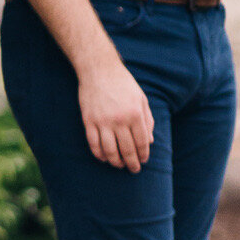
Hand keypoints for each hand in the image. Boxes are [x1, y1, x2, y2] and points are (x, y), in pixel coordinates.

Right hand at [77, 55, 154, 172]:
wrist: (99, 69)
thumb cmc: (123, 83)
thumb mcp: (141, 98)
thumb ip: (148, 120)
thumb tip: (150, 141)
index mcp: (135, 113)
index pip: (142, 142)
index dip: (143, 154)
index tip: (143, 161)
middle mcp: (120, 120)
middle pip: (127, 149)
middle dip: (132, 163)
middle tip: (134, 170)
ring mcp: (103, 121)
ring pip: (110, 151)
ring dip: (116, 162)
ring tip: (119, 165)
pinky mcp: (89, 121)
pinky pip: (94, 144)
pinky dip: (99, 155)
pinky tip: (104, 158)